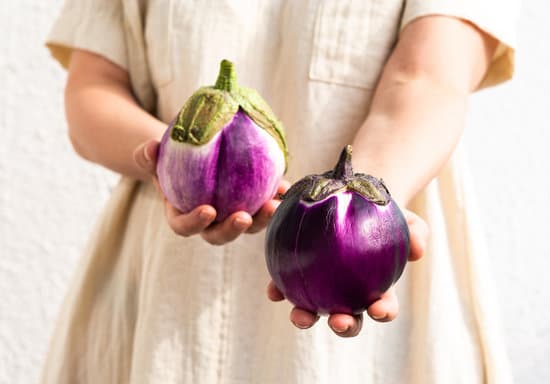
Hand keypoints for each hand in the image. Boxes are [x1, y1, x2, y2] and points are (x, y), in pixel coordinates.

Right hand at [133, 139, 289, 244]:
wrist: (193, 159)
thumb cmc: (171, 160)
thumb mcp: (157, 158)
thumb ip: (149, 156)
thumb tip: (150, 147)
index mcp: (183, 216)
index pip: (186, 227)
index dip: (195, 223)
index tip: (208, 210)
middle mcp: (209, 223)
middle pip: (220, 234)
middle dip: (233, 230)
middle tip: (245, 217)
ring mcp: (232, 216)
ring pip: (249, 225)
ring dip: (262, 218)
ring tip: (274, 204)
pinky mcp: (252, 206)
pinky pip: (264, 206)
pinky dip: (276, 197)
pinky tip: (285, 186)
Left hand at [267, 209, 428, 336]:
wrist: (352, 196)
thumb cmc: (382, 212)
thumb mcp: (405, 217)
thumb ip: (416, 233)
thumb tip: (418, 249)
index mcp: (375, 287)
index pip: (383, 305)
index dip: (383, 312)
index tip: (379, 309)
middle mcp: (347, 293)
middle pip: (347, 317)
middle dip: (344, 326)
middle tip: (338, 321)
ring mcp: (321, 287)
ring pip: (313, 309)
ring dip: (306, 317)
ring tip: (299, 316)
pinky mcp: (297, 275)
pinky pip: (286, 286)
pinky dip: (279, 291)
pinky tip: (273, 292)